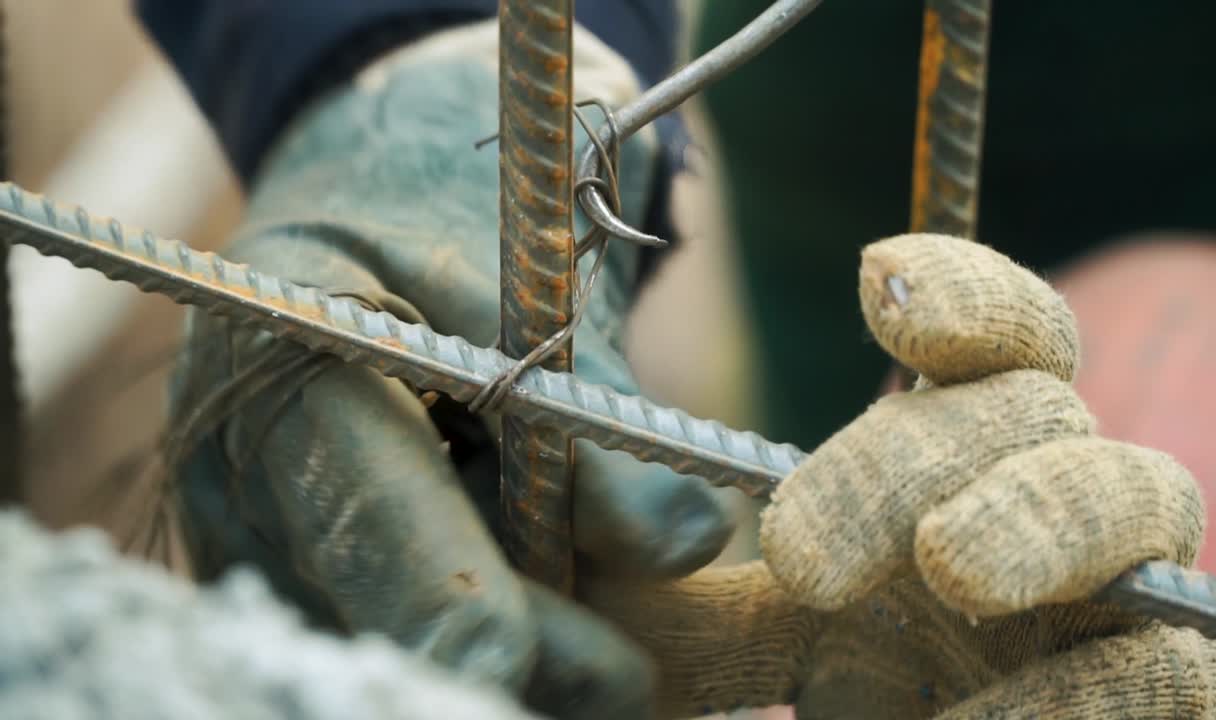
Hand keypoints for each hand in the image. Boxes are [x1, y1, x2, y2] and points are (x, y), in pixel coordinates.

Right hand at [163, 21, 731, 718]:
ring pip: (376, 624)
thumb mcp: (526, 287)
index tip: (500, 659)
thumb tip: (683, 543)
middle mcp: (237, 456)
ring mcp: (250, 524)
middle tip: (621, 685)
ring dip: (502, 649)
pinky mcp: (288, 562)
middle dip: (500, 646)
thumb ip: (597, 415)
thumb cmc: (453, 223)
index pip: (357, 493)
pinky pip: (378, 619)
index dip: (431, 588)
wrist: (373, 208)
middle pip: (368, 591)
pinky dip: (475, 627)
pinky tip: (545, 630)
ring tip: (611, 667)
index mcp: (277, 348)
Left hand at [587, 234, 1215, 718]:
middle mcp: (1053, 508)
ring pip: (1144, 492)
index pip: (998, 338)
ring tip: (955, 567)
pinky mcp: (1167, 695)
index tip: (877, 278)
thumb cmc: (871, 702)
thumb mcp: (757, 646)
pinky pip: (1165, 670)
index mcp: (968, 470)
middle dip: (915, 453)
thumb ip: (682, 609)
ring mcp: (1126, 598)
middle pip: (1032, 408)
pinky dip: (1071, 692)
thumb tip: (603, 557)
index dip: (959, 289)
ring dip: (1045, 518)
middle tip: (802, 552)